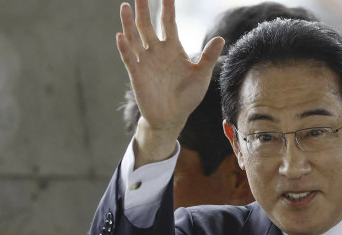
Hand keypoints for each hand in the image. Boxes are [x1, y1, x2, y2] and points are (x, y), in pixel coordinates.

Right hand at [116, 0, 223, 166]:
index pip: (169, 22)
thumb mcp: (201, 75)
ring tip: (125, 6)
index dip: (167, 6)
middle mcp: (157, 51)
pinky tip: (120, 36)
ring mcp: (145, 61)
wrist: (173, 118)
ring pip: (134, 37)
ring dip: (128, 23)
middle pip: (148, 25)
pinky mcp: (137, 74)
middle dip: (144, 8)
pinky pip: (129, 58)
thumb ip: (208, 57)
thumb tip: (220, 38)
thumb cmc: (188, 97)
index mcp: (173, 49)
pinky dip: (124, 48)